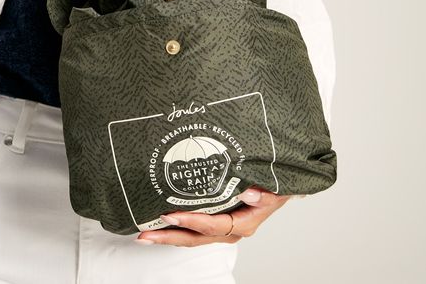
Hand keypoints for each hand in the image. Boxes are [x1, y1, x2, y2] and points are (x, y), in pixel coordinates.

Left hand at [135, 186, 294, 247]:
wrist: (279, 188)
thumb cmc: (275, 187)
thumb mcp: (275, 189)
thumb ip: (263, 194)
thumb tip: (249, 191)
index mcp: (242, 224)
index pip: (212, 226)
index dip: (191, 221)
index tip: (171, 214)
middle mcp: (229, 230)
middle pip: (195, 238)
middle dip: (169, 236)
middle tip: (146, 234)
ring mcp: (221, 229)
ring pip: (191, 236)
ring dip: (168, 236)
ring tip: (145, 234)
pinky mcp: (215, 222)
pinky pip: (193, 230)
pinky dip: (176, 228)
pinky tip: (159, 225)